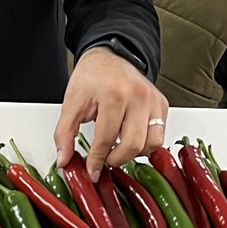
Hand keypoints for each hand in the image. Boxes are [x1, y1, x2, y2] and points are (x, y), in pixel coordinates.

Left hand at [54, 46, 166, 178]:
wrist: (108, 57)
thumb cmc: (91, 76)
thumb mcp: (72, 102)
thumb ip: (64, 133)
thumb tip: (64, 159)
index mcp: (114, 94)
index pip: (107, 138)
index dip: (97, 160)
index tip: (92, 171)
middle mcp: (138, 96)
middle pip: (133, 144)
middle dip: (116, 160)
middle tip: (104, 160)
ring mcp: (153, 100)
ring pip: (152, 144)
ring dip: (133, 154)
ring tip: (117, 149)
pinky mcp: (162, 104)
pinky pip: (159, 135)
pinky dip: (145, 144)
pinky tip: (130, 139)